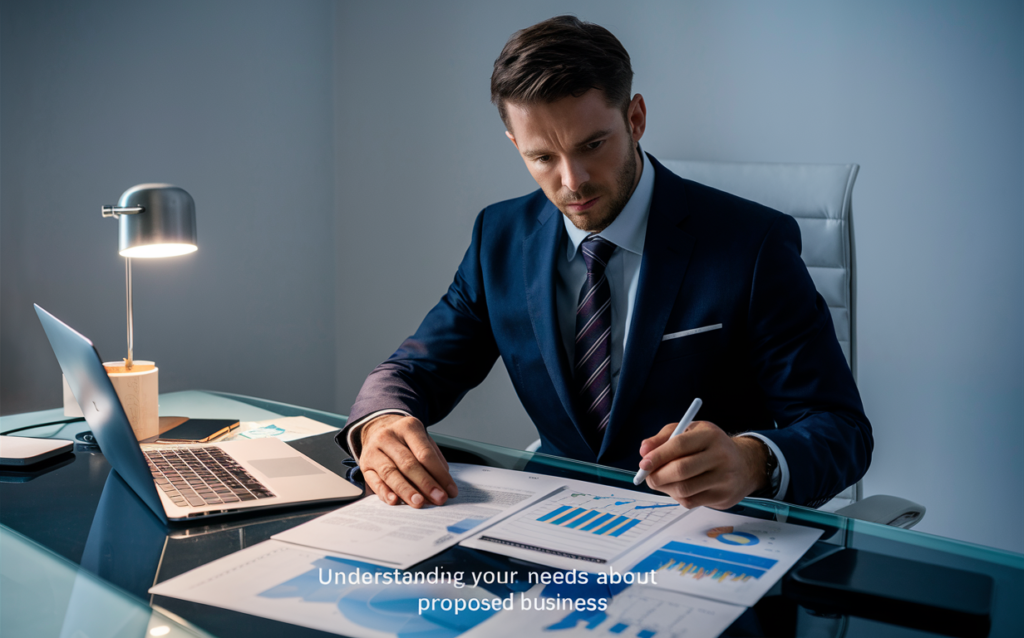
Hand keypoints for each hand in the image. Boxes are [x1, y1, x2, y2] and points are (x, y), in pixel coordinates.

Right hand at [358, 414, 457, 507]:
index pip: (425, 453)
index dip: (439, 474)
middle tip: (439, 499)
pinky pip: (374, 481)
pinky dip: (384, 493)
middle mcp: (388, 436)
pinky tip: (394, 501)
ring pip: (390, 473)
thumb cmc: (405, 439)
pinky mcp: (365, 465)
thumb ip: (434, 459)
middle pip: (408, 464)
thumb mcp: (422, 439)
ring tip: (419, 502)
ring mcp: (374, 450)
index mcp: (408, 427)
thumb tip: (443, 484)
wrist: (378, 427)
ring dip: (406, 490)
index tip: (450, 490)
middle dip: (426, 484)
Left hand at [638, 420, 766, 508]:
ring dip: (665, 488)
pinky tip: (678, 488)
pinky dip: (677, 497)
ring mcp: (724, 478)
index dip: (658, 455)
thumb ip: (664, 438)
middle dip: (657, 476)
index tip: (644, 463)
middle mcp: (720, 456)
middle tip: (648, 477)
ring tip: (662, 482)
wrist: (744, 464)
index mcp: (710, 435)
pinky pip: (690, 502)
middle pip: (681, 470)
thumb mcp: (689, 431)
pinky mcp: (723, 497)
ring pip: (684, 489)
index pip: (679, 445)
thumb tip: (644, 451)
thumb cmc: (710, 446)